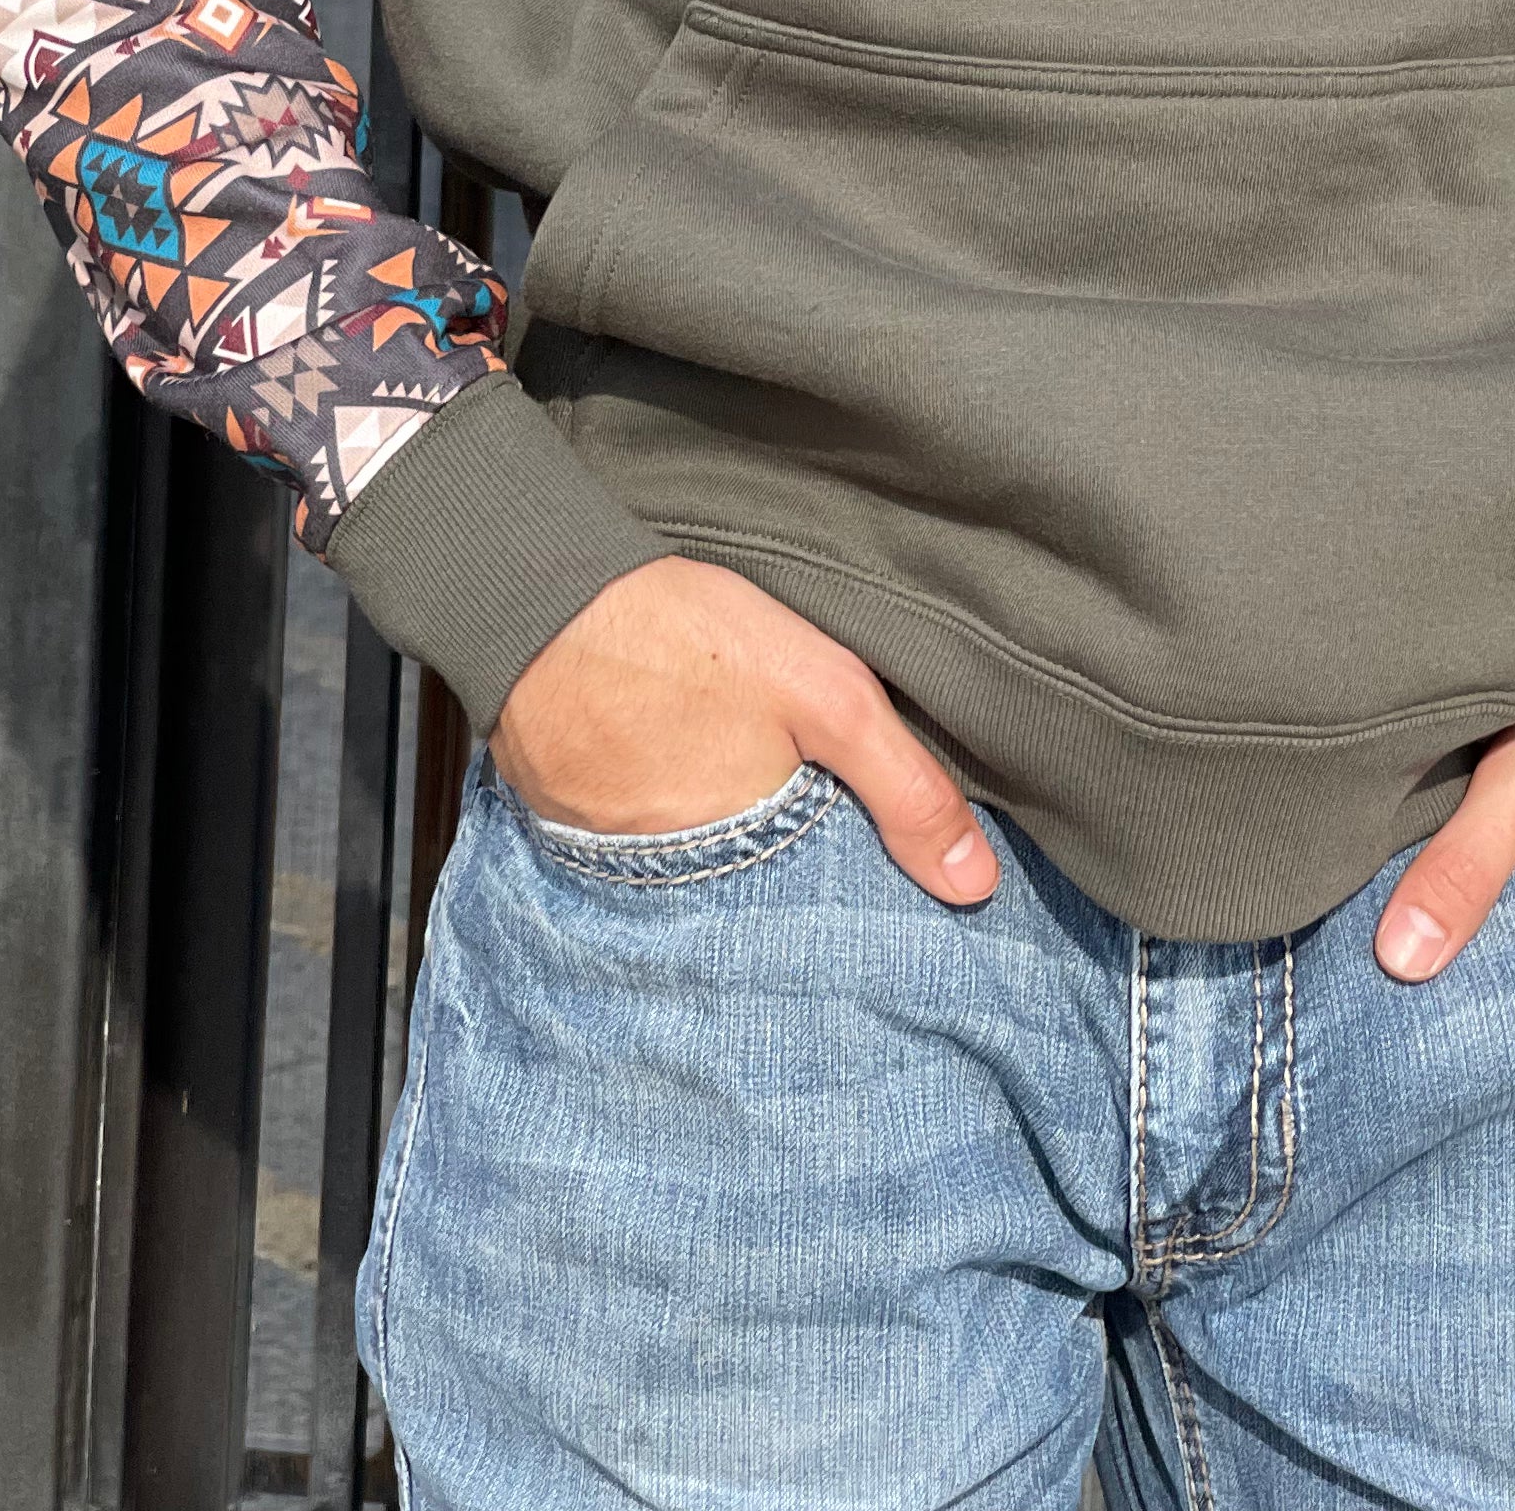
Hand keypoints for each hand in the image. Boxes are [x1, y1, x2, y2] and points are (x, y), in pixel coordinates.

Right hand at [492, 554, 1001, 906]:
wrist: (540, 595)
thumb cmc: (683, 637)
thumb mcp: (825, 694)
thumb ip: (904, 786)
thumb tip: (975, 884)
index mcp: (743, 872)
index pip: (814, 919)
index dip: (848, 891)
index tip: (870, 865)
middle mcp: (671, 890)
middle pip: (753, 895)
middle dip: (785, 866)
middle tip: (795, 800)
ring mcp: (611, 861)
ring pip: (694, 863)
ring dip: (718, 833)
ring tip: (732, 770)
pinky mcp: (570, 823)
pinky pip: (633, 837)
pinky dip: (659, 805)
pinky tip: (675, 754)